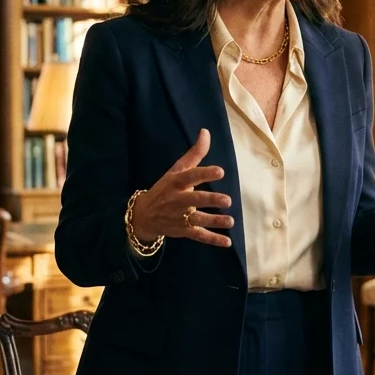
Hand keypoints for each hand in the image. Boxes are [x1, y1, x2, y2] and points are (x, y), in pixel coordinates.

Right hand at [130, 128, 235, 247]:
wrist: (144, 215)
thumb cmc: (166, 188)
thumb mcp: (177, 170)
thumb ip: (194, 153)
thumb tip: (206, 132)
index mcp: (176, 182)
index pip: (191, 176)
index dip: (205, 173)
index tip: (220, 171)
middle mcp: (177, 200)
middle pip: (194, 200)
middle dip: (210, 200)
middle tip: (227, 200)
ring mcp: (179, 217)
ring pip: (198, 219)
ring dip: (215, 221)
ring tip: (230, 221)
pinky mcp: (182, 230)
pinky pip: (198, 236)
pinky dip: (212, 240)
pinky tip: (227, 242)